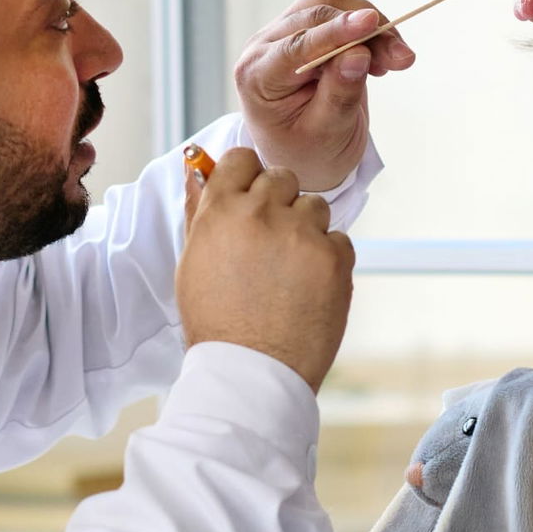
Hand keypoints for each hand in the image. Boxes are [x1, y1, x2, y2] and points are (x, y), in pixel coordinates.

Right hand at [177, 148, 354, 389]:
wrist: (251, 373)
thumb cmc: (216, 323)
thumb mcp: (192, 263)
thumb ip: (201, 213)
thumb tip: (197, 172)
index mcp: (221, 211)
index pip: (241, 158)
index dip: (248, 177)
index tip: (251, 195)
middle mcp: (262, 213)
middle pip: (281, 178)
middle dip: (279, 203)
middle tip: (271, 243)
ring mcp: (302, 234)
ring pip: (314, 206)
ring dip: (306, 229)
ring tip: (290, 271)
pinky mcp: (335, 257)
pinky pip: (339, 240)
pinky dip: (328, 259)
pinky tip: (308, 288)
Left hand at [234, 0, 415, 191]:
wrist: (304, 155)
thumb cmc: (308, 151)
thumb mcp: (326, 134)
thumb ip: (339, 94)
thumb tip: (359, 53)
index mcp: (257, 77)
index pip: (296, 46)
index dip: (335, 32)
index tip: (369, 23)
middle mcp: (263, 48)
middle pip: (316, 15)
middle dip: (365, 33)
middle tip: (403, 59)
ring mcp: (282, 33)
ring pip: (329, 2)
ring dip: (370, 26)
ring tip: (397, 60)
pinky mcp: (305, 27)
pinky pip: (339, 9)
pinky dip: (367, 28)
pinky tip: (383, 57)